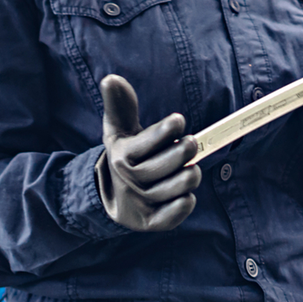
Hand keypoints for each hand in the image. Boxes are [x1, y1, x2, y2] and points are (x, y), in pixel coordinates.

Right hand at [96, 75, 200, 230]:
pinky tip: (186, 194)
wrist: (115, 198)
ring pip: (179, 187)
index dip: (167, 129)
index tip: (179, 120)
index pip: (149, 142)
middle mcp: (130, 181)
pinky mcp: (152, 223)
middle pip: (169, 164)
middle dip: (186, 150)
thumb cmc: (126, 154)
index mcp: (122, 156)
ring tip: (190, 168)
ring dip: (190, 175)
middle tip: (191, 144)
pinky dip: (185, 203)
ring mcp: (141, 203)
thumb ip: (119, 104)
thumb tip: (111, 79)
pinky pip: (177, 212)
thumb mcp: (119, 129)